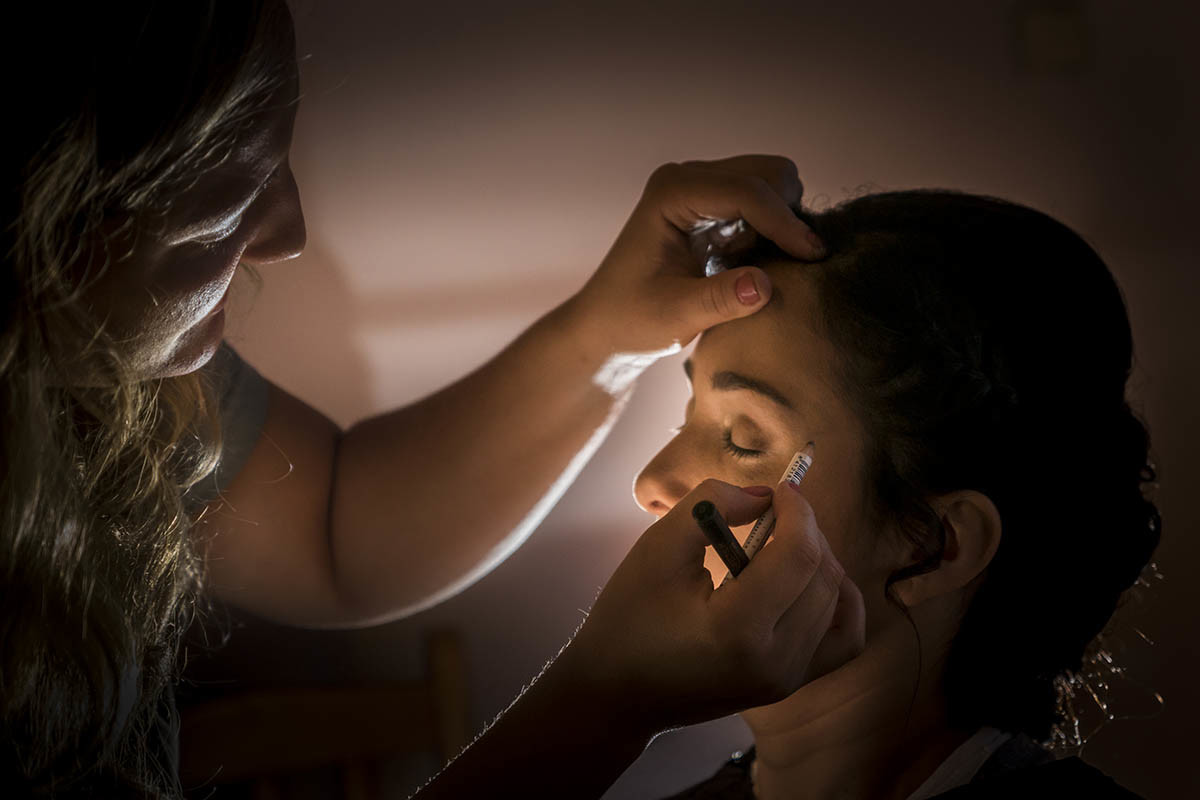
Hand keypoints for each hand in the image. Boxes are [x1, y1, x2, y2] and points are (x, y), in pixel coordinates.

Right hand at [555, 478, 863, 734]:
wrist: (617, 692)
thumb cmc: (628, 617)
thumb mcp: (656, 548)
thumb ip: (711, 504)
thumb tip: (765, 495)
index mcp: (737, 630)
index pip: (799, 556)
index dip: (798, 511)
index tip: (780, 488)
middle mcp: (773, 662)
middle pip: (823, 574)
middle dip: (807, 529)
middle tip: (774, 510)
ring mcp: (786, 679)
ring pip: (836, 600)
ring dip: (817, 558)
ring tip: (778, 544)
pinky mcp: (790, 685)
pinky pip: (845, 637)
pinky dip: (838, 601)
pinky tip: (809, 581)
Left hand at [567, 155, 825, 361]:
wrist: (607, 327)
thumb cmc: (631, 320)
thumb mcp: (675, 315)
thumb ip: (720, 299)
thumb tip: (766, 285)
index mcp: (672, 193)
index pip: (746, 191)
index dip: (785, 223)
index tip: (813, 257)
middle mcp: (687, 178)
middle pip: (767, 172)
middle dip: (789, 214)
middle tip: (799, 262)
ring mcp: (701, 188)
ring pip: (771, 181)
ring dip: (785, 219)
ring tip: (777, 264)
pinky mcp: (713, 206)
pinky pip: (763, 201)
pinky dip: (775, 226)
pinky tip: (761, 261)